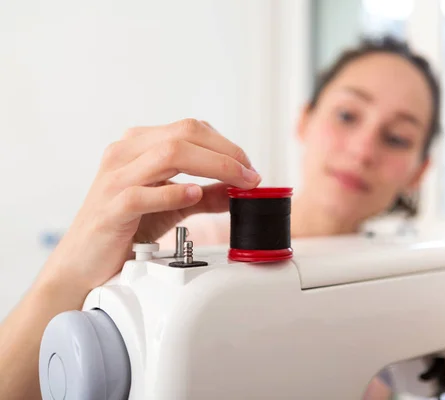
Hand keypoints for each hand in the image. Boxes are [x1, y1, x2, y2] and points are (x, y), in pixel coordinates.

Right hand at [38, 118, 260, 292]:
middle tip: (250, 175)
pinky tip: (193, 196)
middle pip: (184, 135)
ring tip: (237, 183)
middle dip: (226, 153)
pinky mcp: (110, 208)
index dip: (225, 145)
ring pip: (168, 155)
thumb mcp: (173, 206)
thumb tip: (241, 190)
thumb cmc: (124, 228)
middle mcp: (124, 154)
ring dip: (213, 166)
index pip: (189, 129)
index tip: (248, 167)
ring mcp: (114, 179)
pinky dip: (173, 193)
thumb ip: (206, 195)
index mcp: (138, 145)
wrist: (83, 262)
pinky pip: (142, 194)